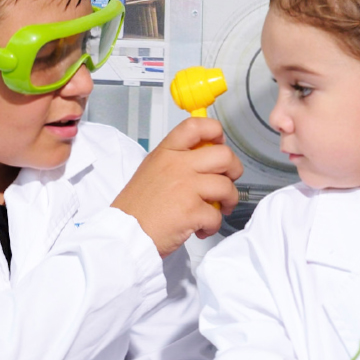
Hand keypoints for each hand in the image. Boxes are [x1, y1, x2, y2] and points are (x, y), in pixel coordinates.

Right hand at [112, 117, 242, 256]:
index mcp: (166, 153)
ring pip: (227, 187)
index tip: (219, 143)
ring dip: (227, 202)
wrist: (125, 233)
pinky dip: (212, 226)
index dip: (215, 132)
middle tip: (227, 181)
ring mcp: (186, 187)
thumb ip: (176, 161)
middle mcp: (177, 165)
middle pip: (224, 155)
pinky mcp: (192, 211)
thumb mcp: (151, 170)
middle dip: (234, 170)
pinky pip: (217, 216)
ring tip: (215, 210)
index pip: (196, 126)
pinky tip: (200, 228)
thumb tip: (204, 159)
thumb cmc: (136, 208)